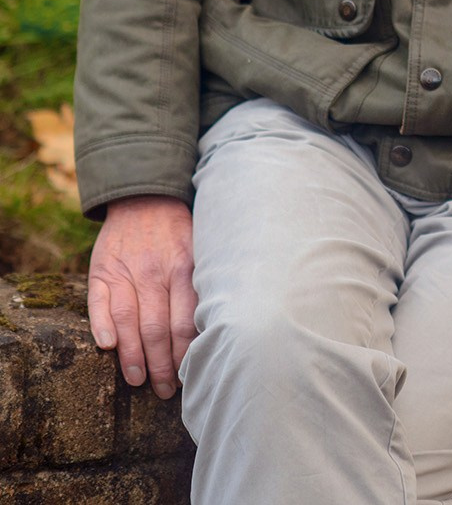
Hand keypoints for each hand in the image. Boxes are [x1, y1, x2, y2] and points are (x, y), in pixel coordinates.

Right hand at [87, 195, 196, 396]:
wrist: (145, 196)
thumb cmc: (180, 232)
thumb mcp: (201, 250)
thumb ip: (202, 286)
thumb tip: (217, 330)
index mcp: (184, 268)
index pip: (184, 322)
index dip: (184, 355)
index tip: (188, 378)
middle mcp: (155, 270)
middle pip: (156, 327)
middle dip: (160, 365)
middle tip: (164, 391)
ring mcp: (126, 269)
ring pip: (128, 319)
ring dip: (132, 355)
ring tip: (137, 380)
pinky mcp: (101, 268)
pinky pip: (98, 301)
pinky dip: (101, 324)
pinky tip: (107, 346)